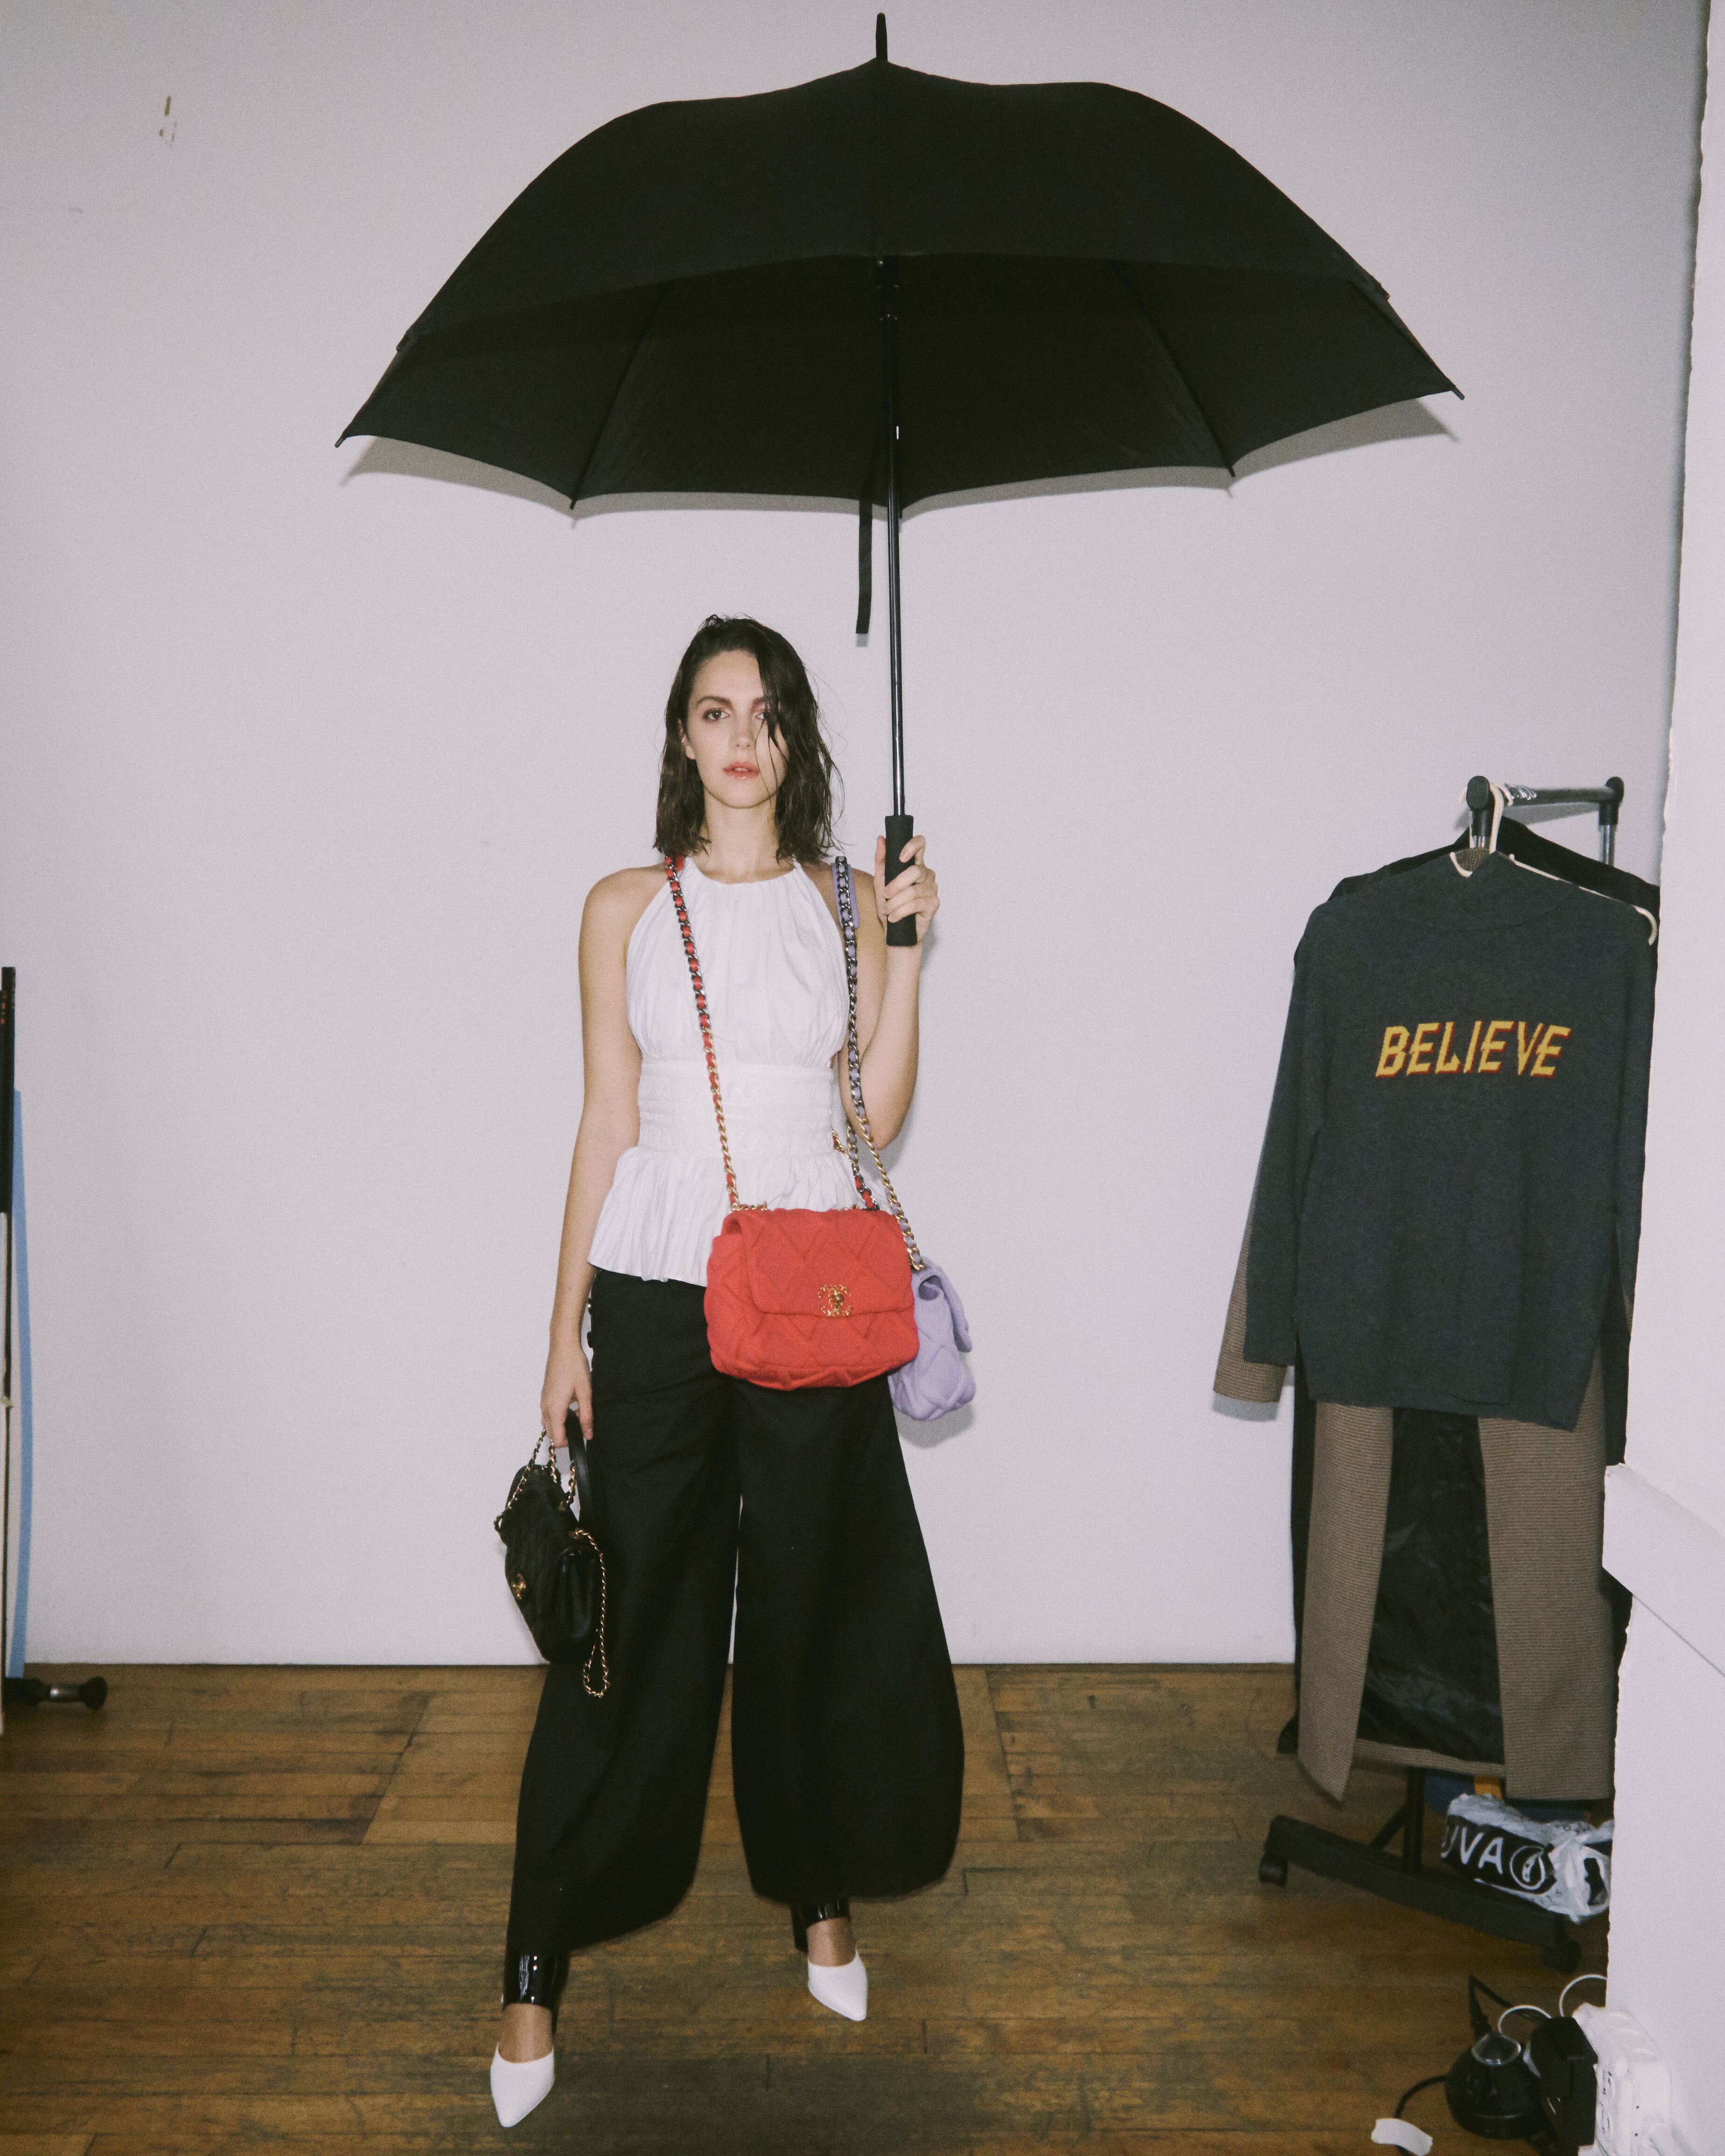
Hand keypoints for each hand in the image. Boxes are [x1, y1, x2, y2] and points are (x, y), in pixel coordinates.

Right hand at [541, 1334, 592, 1448]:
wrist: (563, 1348)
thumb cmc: (573, 1366)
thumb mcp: (585, 1393)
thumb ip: (587, 1416)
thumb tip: (588, 1434)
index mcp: (554, 1409)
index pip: (557, 1439)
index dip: (570, 1443)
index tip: (582, 1438)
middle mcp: (545, 1407)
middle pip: (551, 1434)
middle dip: (565, 1436)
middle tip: (582, 1428)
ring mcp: (543, 1401)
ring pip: (548, 1424)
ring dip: (561, 1426)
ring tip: (578, 1416)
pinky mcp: (545, 1395)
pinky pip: (548, 1413)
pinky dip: (558, 1417)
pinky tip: (571, 1406)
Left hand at [874, 833, 938, 943]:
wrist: (894, 931)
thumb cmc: (889, 905)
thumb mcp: (880, 881)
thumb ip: (881, 860)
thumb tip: (881, 839)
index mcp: (915, 865)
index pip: (920, 845)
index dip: (912, 846)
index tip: (901, 856)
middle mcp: (926, 875)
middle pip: (915, 871)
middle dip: (895, 885)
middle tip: (885, 895)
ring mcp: (932, 889)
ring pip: (912, 891)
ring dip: (894, 902)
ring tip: (887, 909)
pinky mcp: (933, 904)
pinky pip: (915, 905)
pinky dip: (900, 911)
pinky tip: (894, 917)